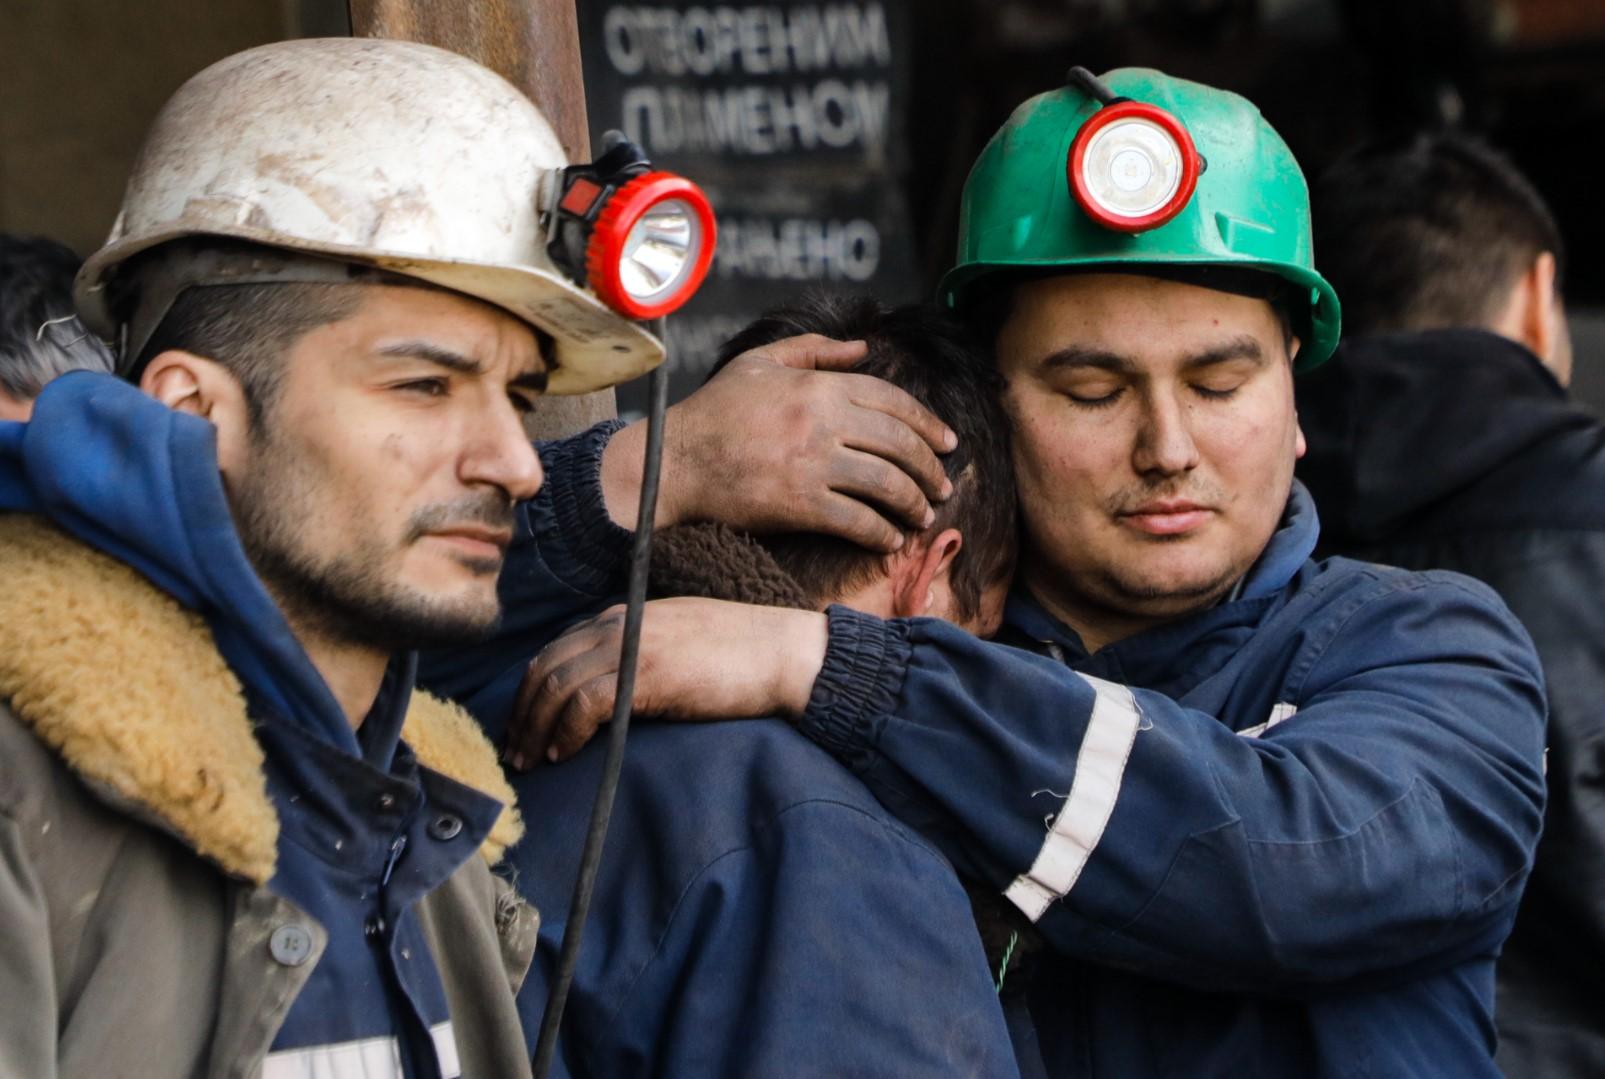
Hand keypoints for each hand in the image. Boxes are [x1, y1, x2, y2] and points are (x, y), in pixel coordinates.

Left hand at [505, 597, 828, 768]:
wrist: (784, 653)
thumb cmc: (741, 655)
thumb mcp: (678, 643)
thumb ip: (640, 654)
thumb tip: (611, 691)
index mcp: (625, 616)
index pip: (558, 648)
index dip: (532, 689)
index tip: (525, 725)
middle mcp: (620, 625)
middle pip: (547, 666)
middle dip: (522, 712)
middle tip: (516, 752)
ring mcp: (632, 646)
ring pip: (557, 685)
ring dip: (536, 729)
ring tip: (531, 762)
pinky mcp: (647, 674)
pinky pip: (585, 704)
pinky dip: (566, 732)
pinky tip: (564, 753)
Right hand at [602, 334, 956, 551]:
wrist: (675, 460)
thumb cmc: (715, 411)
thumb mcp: (762, 363)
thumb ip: (816, 349)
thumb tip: (865, 346)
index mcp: (819, 385)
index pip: (893, 401)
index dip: (928, 423)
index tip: (947, 443)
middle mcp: (823, 421)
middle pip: (899, 444)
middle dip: (930, 468)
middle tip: (943, 485)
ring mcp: (813, 464)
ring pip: (886, 484)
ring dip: (913, 503)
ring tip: (921, 514)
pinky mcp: (800, 505)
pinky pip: (858, 521)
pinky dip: (881, 533)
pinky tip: (890, 539)